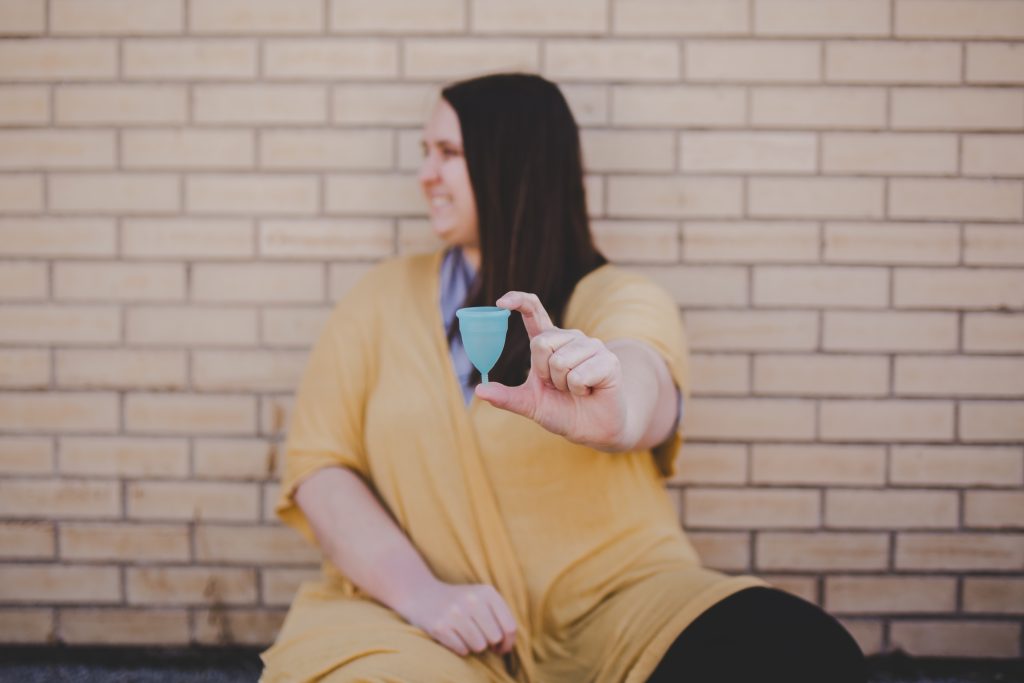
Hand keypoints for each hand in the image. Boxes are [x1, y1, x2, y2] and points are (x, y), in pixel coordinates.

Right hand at [394, 579, 516, 657]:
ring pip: (479, 646)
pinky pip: (462, 650)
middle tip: (478, 636)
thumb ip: (500, 618)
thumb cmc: (460, 602)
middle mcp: (472, 600)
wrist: (423, 595)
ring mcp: (455, 613)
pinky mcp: (440, 626)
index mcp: (487, 592)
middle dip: (489, 642)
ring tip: (465, 634)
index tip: (501, 647)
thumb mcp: (482, 599)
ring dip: (474, 646)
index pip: (509, 627)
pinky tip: (454, 636)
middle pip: (495, 638)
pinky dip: (460, 648)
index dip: (508, 642)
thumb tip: (506, 647)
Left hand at [475, 291, 633, 451]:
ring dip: (564, 385)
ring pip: (561, 361)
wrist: (592, 429)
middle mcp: (570, 338)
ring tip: (576, 389)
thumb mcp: (530, 404)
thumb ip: (506, 397)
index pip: (534, 311)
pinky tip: (589, 391)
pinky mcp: (608, 360)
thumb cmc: (562, 411)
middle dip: (544, 373)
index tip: (501, 302)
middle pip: (541, 344)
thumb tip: (480, 390)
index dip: (519, 301)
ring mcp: (591, 346)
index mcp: (550, 342)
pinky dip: (580, 390)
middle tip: (558, 386)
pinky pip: (580, 374)